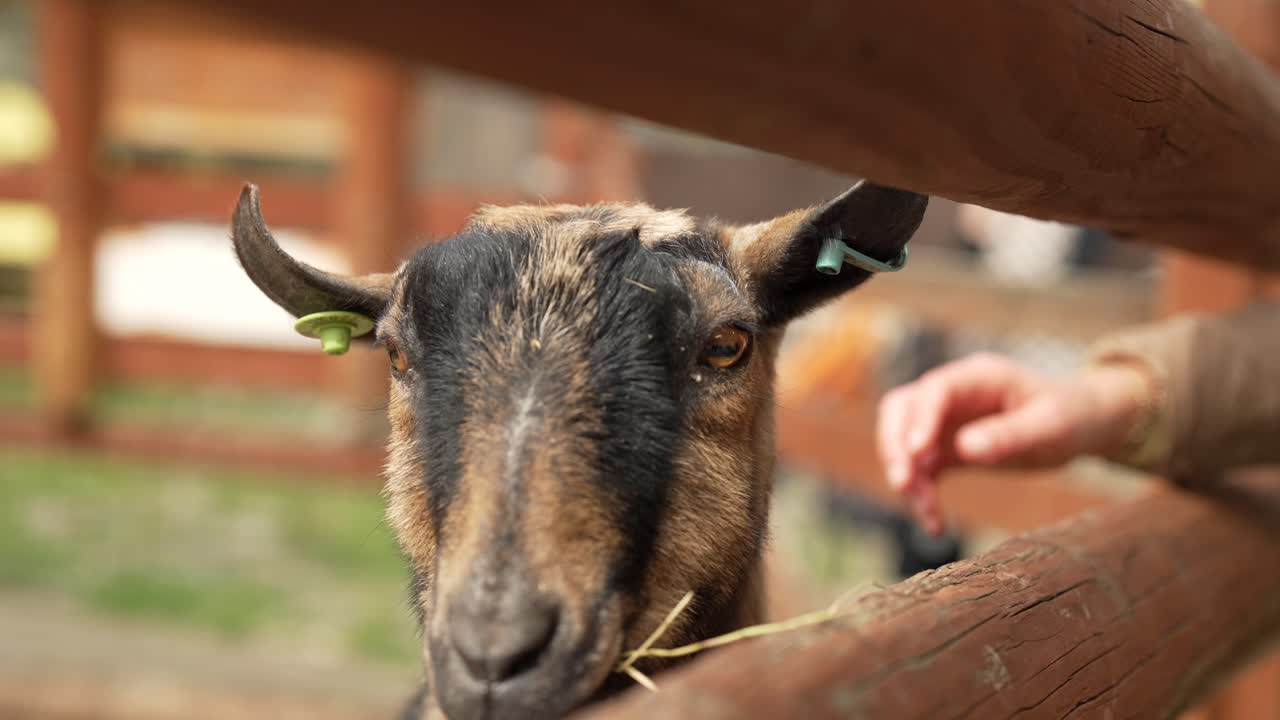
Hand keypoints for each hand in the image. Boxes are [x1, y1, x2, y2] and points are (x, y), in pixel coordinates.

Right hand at [876, 353, 1153, 534]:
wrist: (1084, 425)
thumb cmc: (1072, 416)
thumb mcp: (1051, 425)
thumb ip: (1010, 434)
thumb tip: (965, 448)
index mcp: (978, 377)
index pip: (934, 390)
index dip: (921, 419)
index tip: (917, 452)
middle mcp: (953, 396)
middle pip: (901, 409)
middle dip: (894, 445)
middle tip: (904, 483)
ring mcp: (946, 421)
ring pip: (902, 440)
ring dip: (905, 474)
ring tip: (926, 510)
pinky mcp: (948, 449)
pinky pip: (921, 470)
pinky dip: (921, 495)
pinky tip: (936, 524)